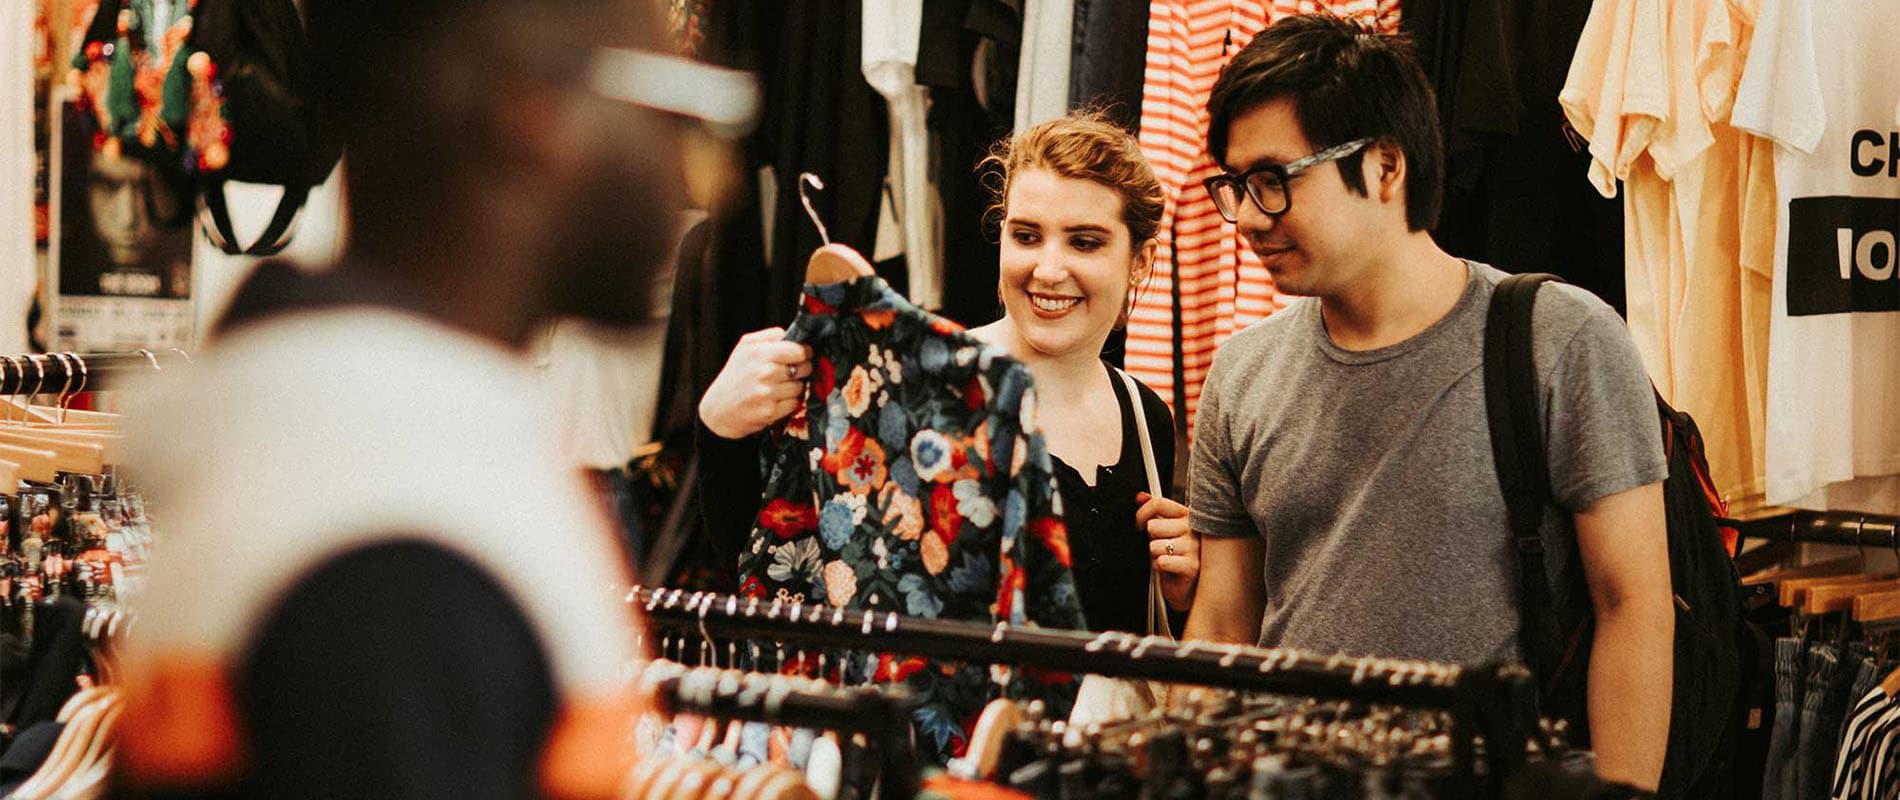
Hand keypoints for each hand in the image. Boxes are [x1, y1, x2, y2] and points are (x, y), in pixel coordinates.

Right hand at [698, 327, 813, 439]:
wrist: (719, 409)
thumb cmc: (735, 376)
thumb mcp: (745, 347)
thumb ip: (770, 336)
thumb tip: (792, 334)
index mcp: (760, 353)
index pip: (798, 350)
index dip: (804, 352)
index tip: (802, 355)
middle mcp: (764, 372)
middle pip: (803, 368)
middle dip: (800, 370)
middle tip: (789, 373)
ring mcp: (767, 393)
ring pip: (800, 387)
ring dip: (793, 388)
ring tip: (778, 387)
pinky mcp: (770, 411)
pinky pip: (794, 403)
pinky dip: (788, 402)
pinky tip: (775, 400)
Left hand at [1137, 492, 1197, 610]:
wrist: (1191, 588)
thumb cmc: (1179, 559)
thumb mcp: (1166, 531)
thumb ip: (1155, 512)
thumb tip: (1140, 497)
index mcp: (1188, 516)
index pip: (1158, 503)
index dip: (1141, 514)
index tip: (1139, 525)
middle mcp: (1194, 529)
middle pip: (1153, 526)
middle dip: (1151, 540)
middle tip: (1161, 548)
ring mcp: (1195, 547)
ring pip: (1154, 546)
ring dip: (1154, 556)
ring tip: (1166, 559)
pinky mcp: (1192, 566)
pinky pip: (1161, 561)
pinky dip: (1158, 567)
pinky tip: (1168, 569)